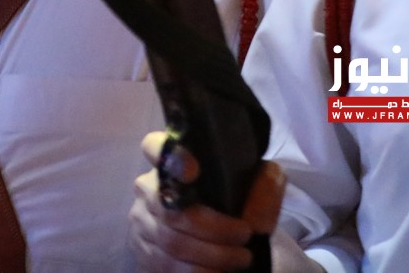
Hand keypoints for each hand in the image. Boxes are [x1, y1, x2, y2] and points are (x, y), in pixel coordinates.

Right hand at [129, 132, 285, 271]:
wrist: (231, 242)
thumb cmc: (239, 208)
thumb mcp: (260, 192)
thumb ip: (266, 185)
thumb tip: (262, 188)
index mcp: (172, 161)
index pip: (155, 147)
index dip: (170, 157)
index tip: (193, 171)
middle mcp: (148, 188)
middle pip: (170, 208)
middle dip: (213, 227)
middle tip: (245, 234)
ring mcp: (142, 222)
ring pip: (172, 241)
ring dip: (212, 254)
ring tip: (241, 257)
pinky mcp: (144, 253)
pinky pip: (169, 266)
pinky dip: (200, 271)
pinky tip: (220, 270)